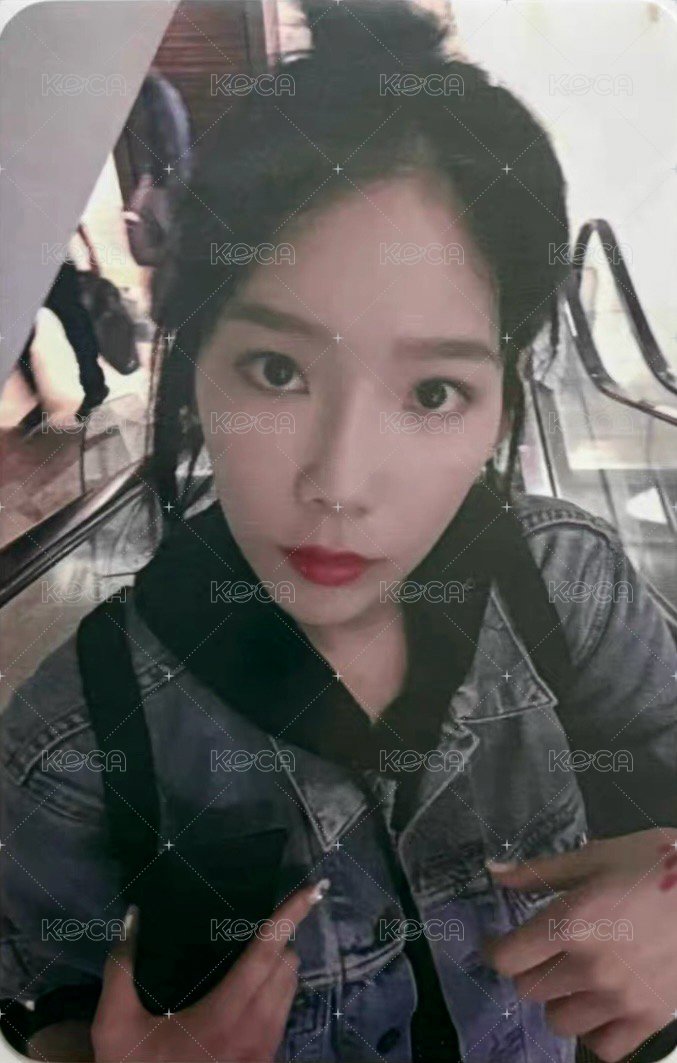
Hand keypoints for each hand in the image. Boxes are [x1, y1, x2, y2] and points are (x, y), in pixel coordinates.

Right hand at [91, 880, 328, 1061]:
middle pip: (286, 966)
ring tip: (257, 952)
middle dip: (281, 938)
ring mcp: (264, 1052)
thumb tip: (131, 918)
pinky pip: (284, 1014)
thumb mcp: (114, 1025)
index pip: (267, 952)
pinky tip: (254, 988)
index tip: (313, 889)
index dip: (290, 916)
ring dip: (281, 965)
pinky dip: (278, 991)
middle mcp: (255, 1032)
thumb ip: (121, 969)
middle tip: (261, 922)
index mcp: (224, 1015)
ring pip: (290, 991)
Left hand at [484, 829, 676, 1061]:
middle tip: (544, 952)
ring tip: (574, 977)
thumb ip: (540, 872)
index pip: (508, 959)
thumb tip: (494, 874)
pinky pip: (604, 1048)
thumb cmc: (655, 864)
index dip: (497, 949)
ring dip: (559, 1000)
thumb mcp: (596, 856)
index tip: (502, 941)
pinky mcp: (649, 1020)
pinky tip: (600, 1005)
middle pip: (529, 989)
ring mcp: (620, 999)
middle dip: (529, 969)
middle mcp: (590, 968)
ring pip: (560, 1021)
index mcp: (571, 924)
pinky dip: (596, 1031)